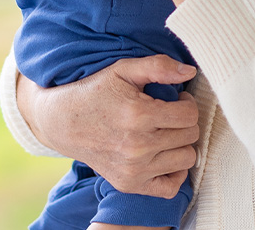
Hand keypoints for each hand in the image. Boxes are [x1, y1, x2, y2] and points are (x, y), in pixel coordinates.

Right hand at [22, 55, 199, 197]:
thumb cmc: (96, 92)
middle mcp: (137, 147)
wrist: (63, 122)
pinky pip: (171, 188)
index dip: (187, 103)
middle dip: (184, 121)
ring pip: (186, 159)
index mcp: (138, 115)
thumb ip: (159, 66)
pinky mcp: (129, 185)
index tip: (176, 99)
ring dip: (180, 144)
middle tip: (168, 114)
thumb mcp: (124, 69)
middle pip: (190, 136)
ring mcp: (133, 170)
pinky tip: (164, 155)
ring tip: (164, 132)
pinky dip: (174, 172)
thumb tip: (191, 71)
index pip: (189, 115)